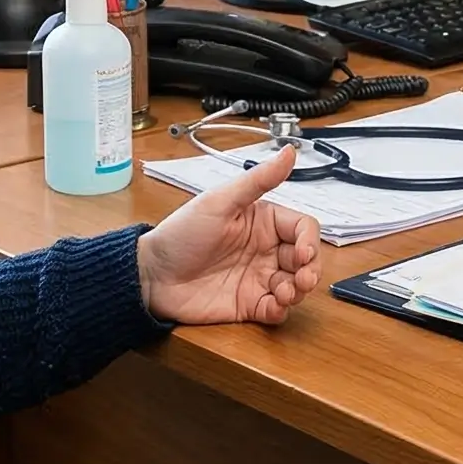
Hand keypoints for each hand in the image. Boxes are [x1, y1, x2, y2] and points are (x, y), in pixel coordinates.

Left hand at [137, 143, 321, 324]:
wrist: (152, 276)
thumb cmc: (181, 234)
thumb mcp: (220, 202)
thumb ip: (258, 180)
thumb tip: (289, 152)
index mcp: (262, 221)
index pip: (303, 228)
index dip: (309, 241)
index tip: (301, 254)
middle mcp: (265, 249)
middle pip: (306, 259)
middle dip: (310, 270)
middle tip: (302, 280)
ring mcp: (258, 277)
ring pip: (296, 286)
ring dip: (298, 291)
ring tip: (284, 294)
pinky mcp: (250, 304)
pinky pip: (277, 310)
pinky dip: (281, 311)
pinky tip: (271, 306)